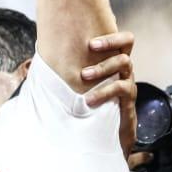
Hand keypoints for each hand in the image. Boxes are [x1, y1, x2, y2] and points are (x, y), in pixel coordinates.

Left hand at [81, 31, 136, 156]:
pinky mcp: (128, 99)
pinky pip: (122, 88)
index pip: (123, 39)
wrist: (106, 136)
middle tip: (89, 46)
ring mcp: (128, 82)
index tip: (91, 39)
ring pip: (124, 63)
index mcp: (113, 61)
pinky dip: (104, 91)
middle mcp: (123, 69)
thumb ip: (71, 68)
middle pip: (126, 46)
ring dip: (102, 67)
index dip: (110, 35)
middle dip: (108, 44)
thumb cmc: (90, 104)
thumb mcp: (81, 84)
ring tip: (84, 75)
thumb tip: (43, 51)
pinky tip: (89, 99)